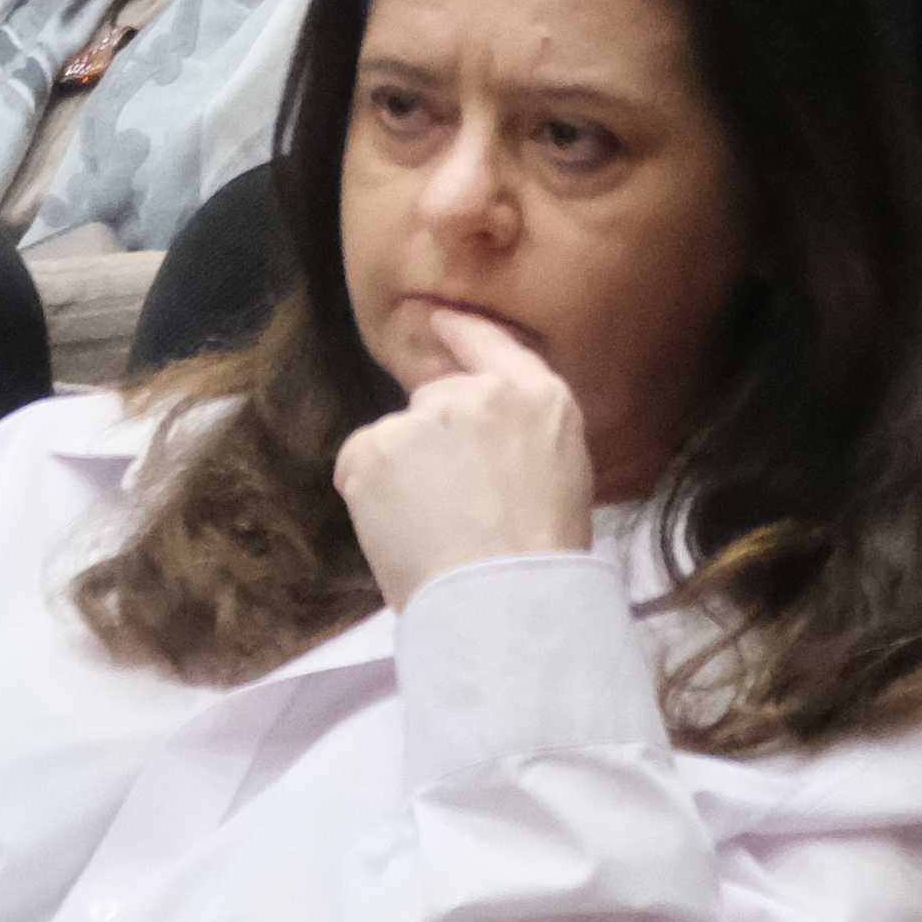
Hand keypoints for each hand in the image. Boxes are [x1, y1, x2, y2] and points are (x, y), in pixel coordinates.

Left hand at [337, 305, 595, 607]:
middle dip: (432, 445)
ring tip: (430, 531)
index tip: (437, 321)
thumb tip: (482, 444)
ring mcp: (424, 416)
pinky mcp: (376, 447)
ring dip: (400, 476)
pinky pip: (359, 465)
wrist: (505, 599)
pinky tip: (399, 533)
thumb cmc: (543, 560)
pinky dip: (368, 497)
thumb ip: (522, 438)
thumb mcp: (563, 476)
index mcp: (541, 398)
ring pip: (395, 439)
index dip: (461, 332)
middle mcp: (481, 392)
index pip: (494, 344)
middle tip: (450, 509)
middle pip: (434, 402)